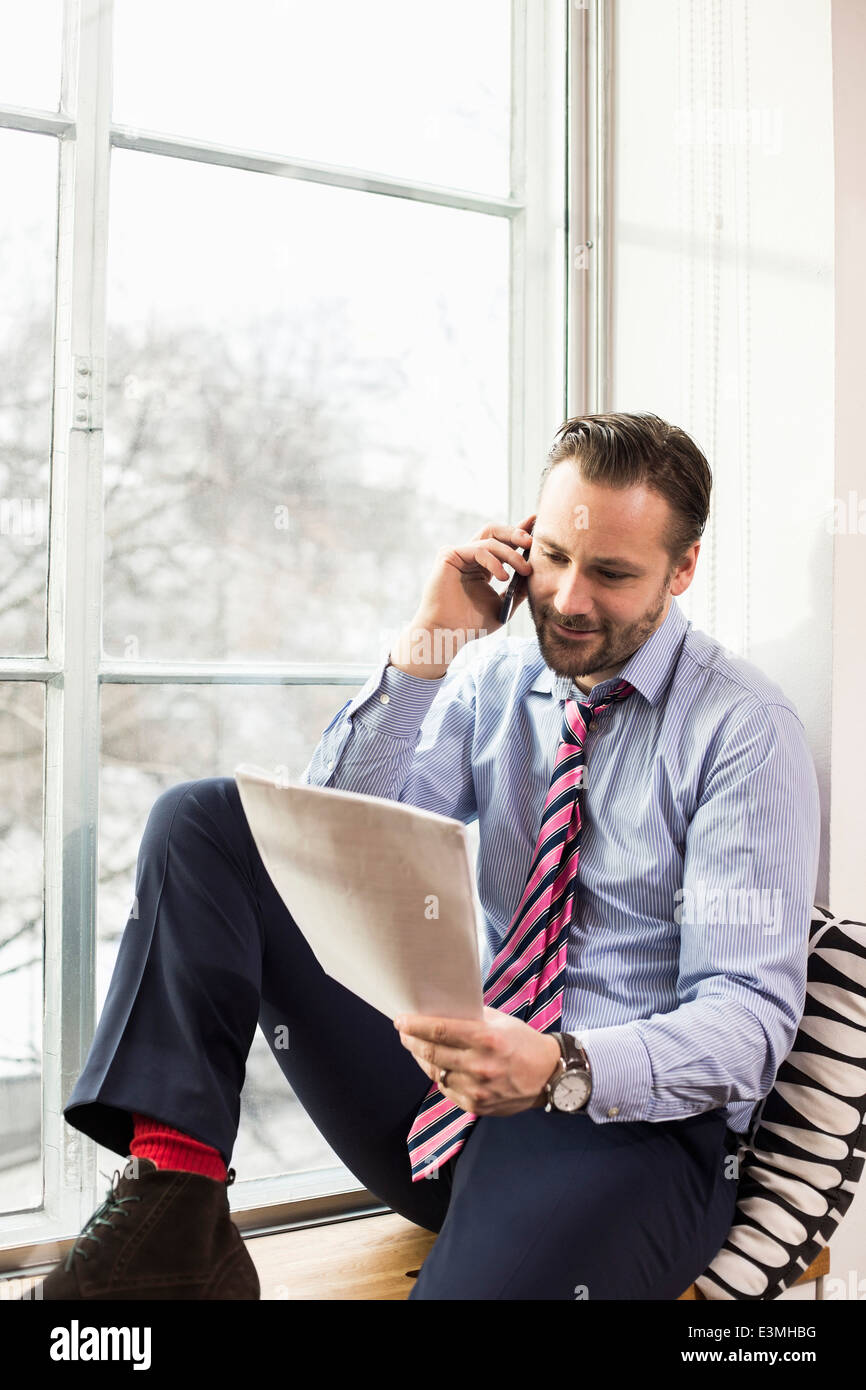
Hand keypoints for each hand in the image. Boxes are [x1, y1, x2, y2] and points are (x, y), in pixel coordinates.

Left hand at [393, 1005, 561, 1116]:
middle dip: (411, 1041)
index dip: (415, 1025)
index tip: (400, 1020)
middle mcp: (480, 1065)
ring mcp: (477, 1089)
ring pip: (435, 1073)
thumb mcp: (500, 1021)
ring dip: (422, 1059)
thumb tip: (441, 1010)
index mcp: (486, 1039)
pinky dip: (438, 1076)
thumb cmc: (522, 1042)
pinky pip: (446, 1089)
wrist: (549, 1076)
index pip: (439, 1031)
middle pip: (431, 1052)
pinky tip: (435, 1066)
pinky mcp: (476, 1105)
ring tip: (416, 1047)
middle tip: (403, 1032)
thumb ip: (472, 1017)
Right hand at [409, 513, 536, 642]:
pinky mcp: (449, 555)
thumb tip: (537, 574)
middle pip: (495, 531)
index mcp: (483, 565)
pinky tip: (503, 577)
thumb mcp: (503, 605)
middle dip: (516, 533)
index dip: (520, 531)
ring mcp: (459, 554)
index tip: (536, 525)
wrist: (447, 633)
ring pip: (490, 539)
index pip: (503, 542)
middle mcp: (470, 556)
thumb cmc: (471, 624)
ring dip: (511, 553)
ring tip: (524, 570)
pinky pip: (478, 549)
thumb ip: (518, 589)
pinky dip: (494, 561)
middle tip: (532, 541)